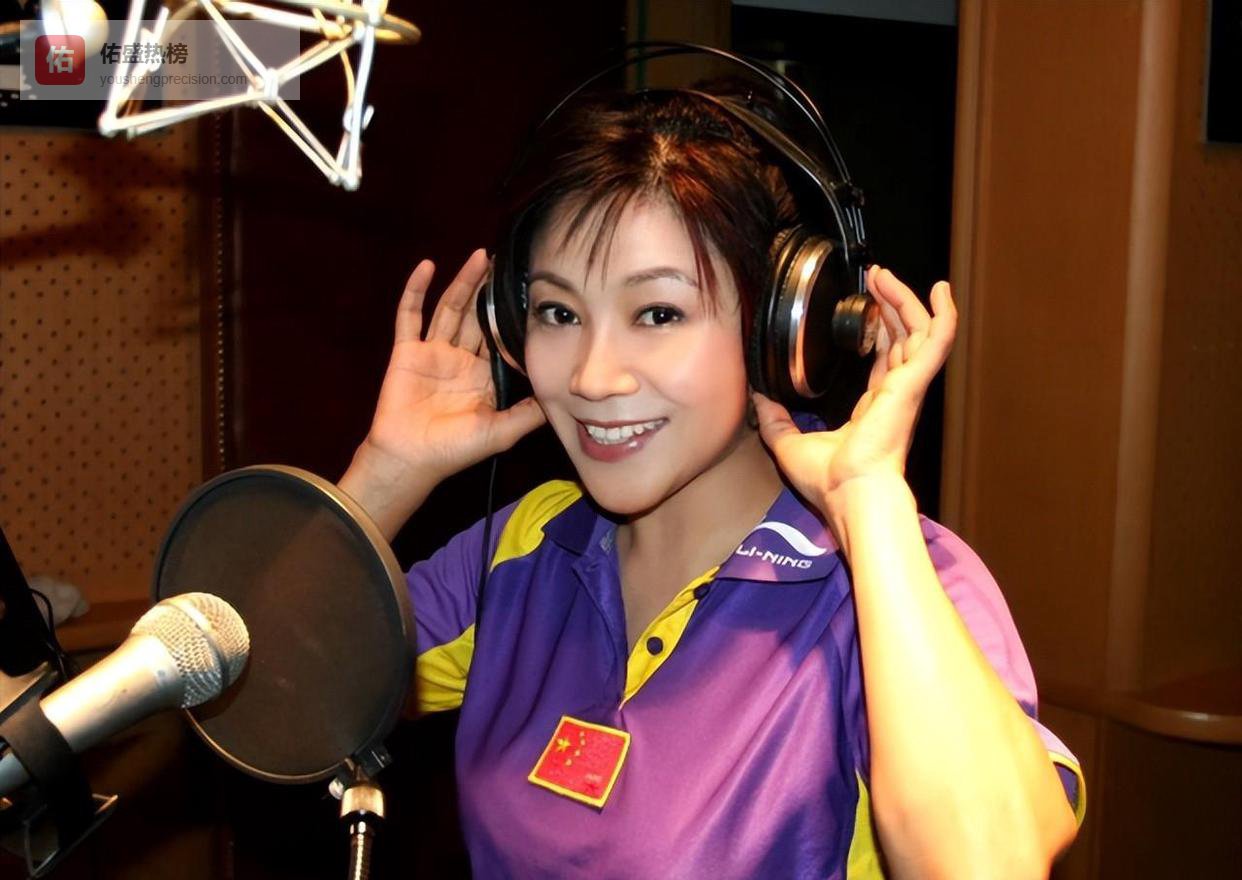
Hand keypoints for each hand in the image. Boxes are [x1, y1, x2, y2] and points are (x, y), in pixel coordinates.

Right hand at [341, 249, 545, 533]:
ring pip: (450, 309)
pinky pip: (409, 316)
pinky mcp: (407, 352)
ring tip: (479, 256)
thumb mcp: (502, 431)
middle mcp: (460, 360)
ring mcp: (433, 353)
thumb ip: (530, 412)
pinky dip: (415, 290)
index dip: (513, 317)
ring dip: (463, 282)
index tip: (529, 291)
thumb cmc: (455, 450)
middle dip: (490, 291)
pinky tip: (427, 266)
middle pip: (478, 317)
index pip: (502, 338)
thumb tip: (562, 394)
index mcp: (483, 376)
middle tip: (506, 262)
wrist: (411, 459)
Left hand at [753, 266, 955, 529]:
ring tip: (885, 275)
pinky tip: (941, 290)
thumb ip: (774, 419)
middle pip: (902, 338)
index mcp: (875, 407)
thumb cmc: (829, 480)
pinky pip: (936, 341)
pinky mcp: (913, 383)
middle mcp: (897, 394)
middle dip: (890, 305)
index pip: (885, 360)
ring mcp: (908, 387)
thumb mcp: (789, 443)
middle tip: (874, 279)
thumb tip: (758, 397)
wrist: (850, 492)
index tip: (867, 306)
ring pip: (917, 332)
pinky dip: (944, 314)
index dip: (879, 331)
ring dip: (904, 299)